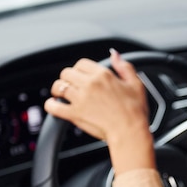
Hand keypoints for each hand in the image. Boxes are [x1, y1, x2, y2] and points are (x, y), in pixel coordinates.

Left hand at [44, 49, 155, 171]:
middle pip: (67, 73)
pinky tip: (54, 105)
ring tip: (60, 95)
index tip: (80, 76)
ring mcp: (81, 99)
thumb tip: (114, 54)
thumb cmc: (136, 110)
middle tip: (70, 86)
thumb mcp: (136, 84)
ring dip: (58, 90)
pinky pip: (54, 106)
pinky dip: (51, 105)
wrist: (130, 132)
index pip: (81, 63)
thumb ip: (124, 67)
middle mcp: (90, 84)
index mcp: (103, 75)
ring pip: (59, 87)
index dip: (79, 69)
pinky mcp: (75, 114)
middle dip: (67, 78)